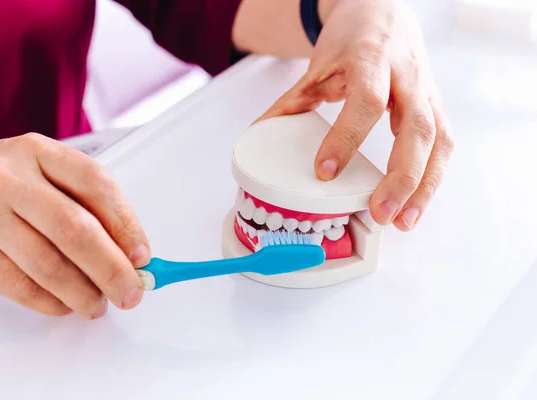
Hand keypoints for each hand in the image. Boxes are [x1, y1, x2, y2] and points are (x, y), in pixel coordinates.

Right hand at [0, 133, 149, 318]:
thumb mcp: (40, 172)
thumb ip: (83, 203)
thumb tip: (127, 252)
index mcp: (38, 152)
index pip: (95, 184)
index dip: (126, 224)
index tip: (142, 255)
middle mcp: (9, 178)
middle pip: (74, 228)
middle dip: (110, 268)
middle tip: (130, 291)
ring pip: (46, 263)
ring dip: (81, 292)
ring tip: (98, 304)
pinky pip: (16, 284)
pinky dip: (48, 302)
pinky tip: (64, 304)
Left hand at [257, 0, 453, 230]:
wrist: (382, 14)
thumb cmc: (352, 39)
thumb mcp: (317, 65)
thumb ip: (292, 102)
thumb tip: (259, 137)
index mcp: (372, 61)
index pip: (367, 101)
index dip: (347, 137)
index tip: (325, 172)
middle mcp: (407, 76)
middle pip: (416, 127)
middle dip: (401, 176)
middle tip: (381, 212)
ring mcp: (427, 92)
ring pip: (439, 140)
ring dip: (424, 185)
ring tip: (404, 221)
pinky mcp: (435, 107)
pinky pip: (444, 144)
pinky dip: (432, 177)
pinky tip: (416, 203)